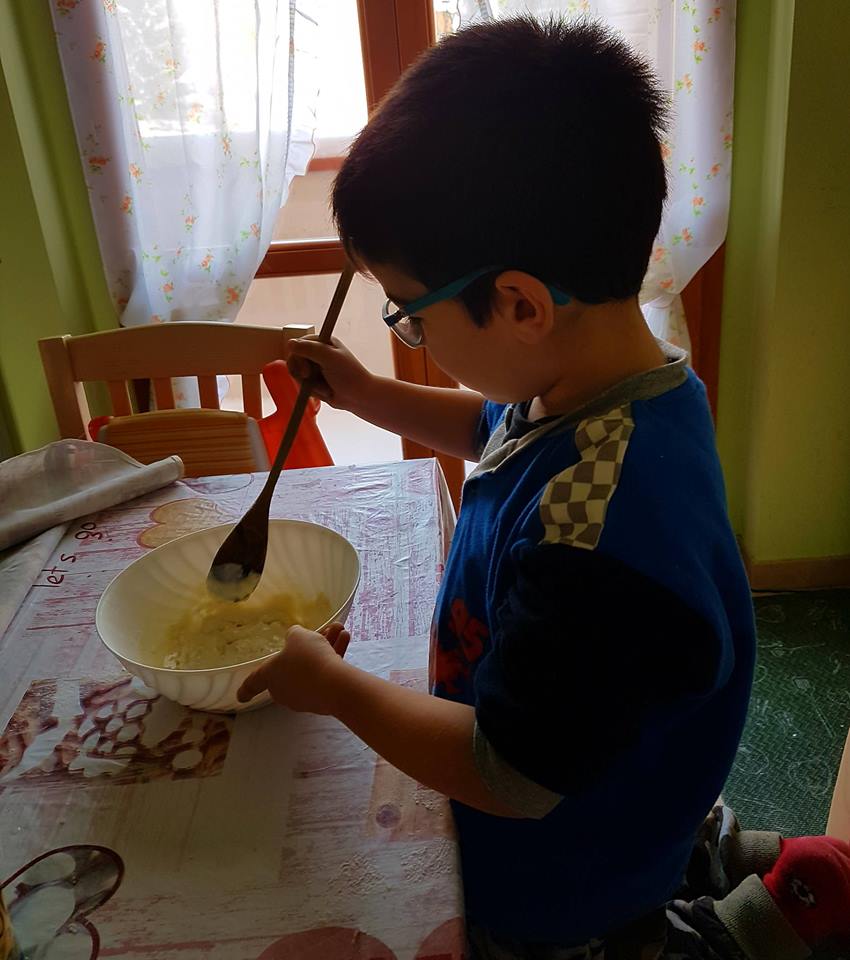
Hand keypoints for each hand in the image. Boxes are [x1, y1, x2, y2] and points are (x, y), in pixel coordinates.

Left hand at [236, 622, 350, 712]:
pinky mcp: (321, 699)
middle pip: (290, 667)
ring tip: (339, 630)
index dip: (245, 690)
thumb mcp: (299, 637)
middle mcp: (283, 689)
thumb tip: (295, 639)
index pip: (252, 683)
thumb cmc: (307, 658)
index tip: (240, 698)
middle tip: (320, 633)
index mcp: (269, 675)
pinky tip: (345, 638)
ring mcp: (302, 697)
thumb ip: (294, 635)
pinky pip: (324, 674)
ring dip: (325, 647)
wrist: (334, 684)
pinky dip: (333, 657)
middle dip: (305, 649)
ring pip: (311, 668)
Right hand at [287, 337, 374, 411]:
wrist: (359, 397)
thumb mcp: (329, 358)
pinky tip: (325, 391)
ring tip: (325, 386)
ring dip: (310, 384)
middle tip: (311, 377)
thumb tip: (290, 343)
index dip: (298, 358)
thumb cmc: (349, 376)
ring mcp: (316, 367)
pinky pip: (303, 385)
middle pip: (294, 360)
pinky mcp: (315, 380)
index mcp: (323, 342)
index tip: (306, 370)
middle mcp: (318, 353)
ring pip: (297, 374)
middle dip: (303, 373)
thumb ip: (309, 349)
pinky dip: (313, 390)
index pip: (297, 345)